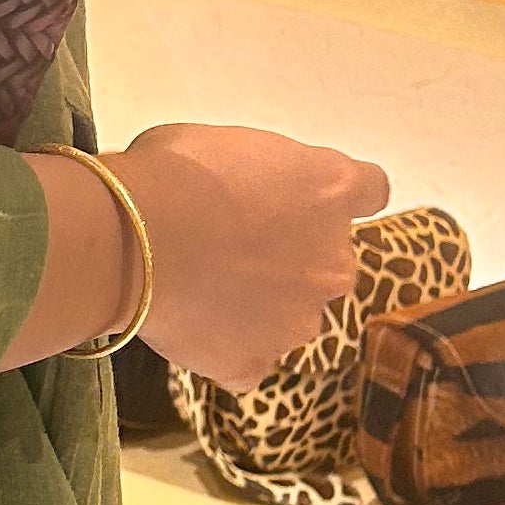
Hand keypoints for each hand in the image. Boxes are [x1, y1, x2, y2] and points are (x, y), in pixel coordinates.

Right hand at [108, 121, 391, 393]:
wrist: (134, 238)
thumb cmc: (173, 174)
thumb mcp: (223, 143)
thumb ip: (255, 173)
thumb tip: (237, 187)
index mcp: (331, 190)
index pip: (370, 189)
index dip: (335, 197)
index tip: (307, 198)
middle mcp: (332, 261)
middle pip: (329, 262)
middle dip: (293, 257)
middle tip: (235, 245)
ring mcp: (299, 320)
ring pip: (292, 316)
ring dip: (262, 306)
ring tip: (205, 288)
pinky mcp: (256, 362)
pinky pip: (249, 361)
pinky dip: (228, 350)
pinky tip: (194, 326)